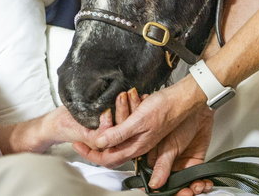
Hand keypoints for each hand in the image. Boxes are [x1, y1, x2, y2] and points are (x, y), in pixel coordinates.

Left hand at [73, 84, 212, 193]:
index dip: (91, 154)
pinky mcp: (142, 129)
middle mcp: (137, 145)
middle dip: (93, 149)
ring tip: (88, 132)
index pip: (108, 158)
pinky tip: (107, 122)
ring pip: (116, 144)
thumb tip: (100, 143)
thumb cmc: (164, 108)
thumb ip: (119, 133)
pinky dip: (112, 129)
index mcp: (136, 146)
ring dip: (102, 138)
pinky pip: (122, 134)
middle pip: (110, 154)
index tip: (78, 145)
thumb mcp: (138, 120)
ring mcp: (140, 137)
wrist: (181, 99)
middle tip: (79, 142)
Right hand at [147, 107, 213, 194]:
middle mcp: (165, 160)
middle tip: (186, 193)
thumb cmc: (176, 117)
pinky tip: (204, 183)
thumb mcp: (168, 145)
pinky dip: (202, 182)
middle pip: (170, 184)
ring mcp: (180, 161)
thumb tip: (154, 183)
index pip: (153, 179)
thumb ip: (161, 165)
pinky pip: (197, 176)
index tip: (164, 193)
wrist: (197, 108)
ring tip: (197, 187)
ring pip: (184, 183)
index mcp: (153, 156)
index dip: (159, 189)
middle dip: (178, 191)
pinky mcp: (194, 160)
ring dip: (192, 189)